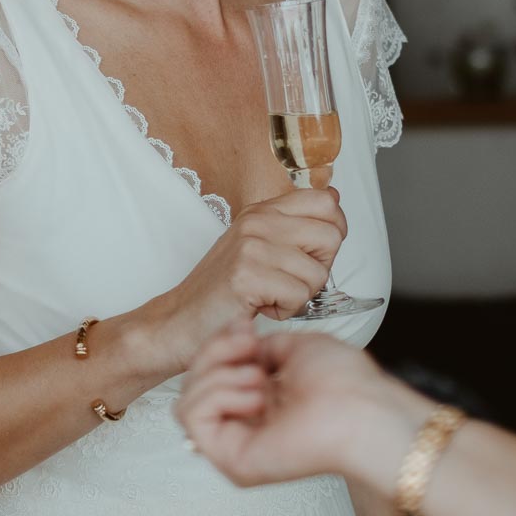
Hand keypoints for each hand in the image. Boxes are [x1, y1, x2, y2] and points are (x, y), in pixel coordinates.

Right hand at [140, 185, 346, 373]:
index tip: (313, 253)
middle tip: (289, 280)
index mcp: (263, 210)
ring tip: (270, 296)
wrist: (180, 319)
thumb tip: (335, 197)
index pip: (326, 202)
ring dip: (300, 296)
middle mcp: (257, 221)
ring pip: (318, 273)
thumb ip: (294, 223)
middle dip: (320, 268)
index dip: (334, 232)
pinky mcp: (247, 276)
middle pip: (331, 237)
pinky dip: (285, 311)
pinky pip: (299, 296)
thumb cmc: (223, 289)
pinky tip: (262, 307)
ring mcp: (251, 246)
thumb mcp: (259, 245)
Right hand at [177, 319, 428, 489]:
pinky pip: (192, 418)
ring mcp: (235, 443)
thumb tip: (235, 338)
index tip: (245, 328)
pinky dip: (217, 394)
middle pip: (193, 383)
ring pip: (186, 400)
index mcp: (259, 400)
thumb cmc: (345, 383)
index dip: (219, 344)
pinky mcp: (230, 460)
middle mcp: (244, 423)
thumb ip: (259, 346)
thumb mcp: (294, 347)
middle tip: (249, 347)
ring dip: (218, 375)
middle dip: (214, 353)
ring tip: (258, 377)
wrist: (363, 408)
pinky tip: (253, 394)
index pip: (210, 372)